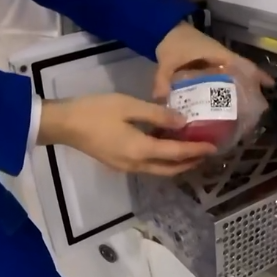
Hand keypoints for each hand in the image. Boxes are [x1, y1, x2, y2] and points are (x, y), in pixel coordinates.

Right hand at [37, 94, 217, 175]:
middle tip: (205, 152)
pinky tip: (165, 147)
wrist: (63, 124)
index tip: (213, 146)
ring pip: (158, 170)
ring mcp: (125, 167)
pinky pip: (147, 166)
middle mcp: (136, 164)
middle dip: (189, 162)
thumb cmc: (95, 111)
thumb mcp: (129, 106)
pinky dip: (161, 160)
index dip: (196, 150)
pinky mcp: (118, 163)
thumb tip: (182, 121)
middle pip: (169, 169)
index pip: (176, 153)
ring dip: (176, 163)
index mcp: (140, 150)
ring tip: (190, 152)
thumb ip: (157, 114)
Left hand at [153, 22, 273, 99]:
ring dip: (241, 87)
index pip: (242, 64)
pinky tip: (224, 102)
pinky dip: (226, 87)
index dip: (257, 74)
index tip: (269, 85)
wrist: (163, 28)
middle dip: (252, 85)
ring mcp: (214, 60)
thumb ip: (163, 79)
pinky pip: (221, 76)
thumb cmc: (172, 42)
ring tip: (246, 107)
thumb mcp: (168, 61)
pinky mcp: (206, 64)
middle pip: (242, 71)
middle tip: (257, 105)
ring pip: (233, 74)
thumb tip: (160, 99)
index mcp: (217, 54)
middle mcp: (220, 56)